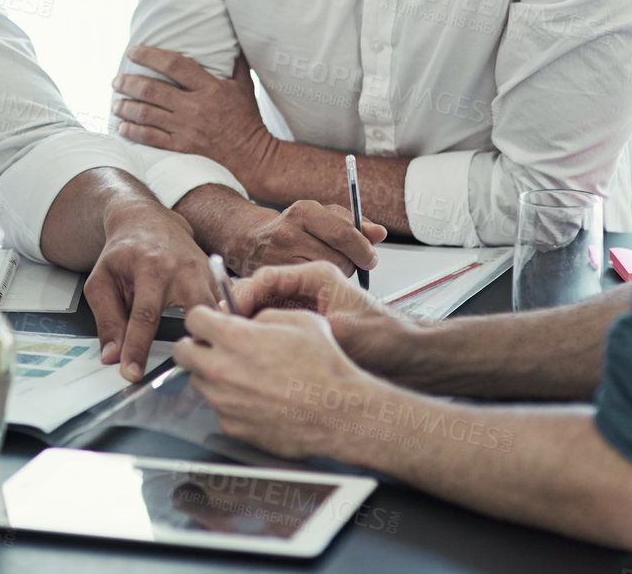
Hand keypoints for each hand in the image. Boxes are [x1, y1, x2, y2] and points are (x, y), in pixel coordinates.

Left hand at [86, 196, 217, 382]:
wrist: (148, 222)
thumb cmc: (124, 252)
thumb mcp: (102, 281)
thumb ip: (107, 319)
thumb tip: (112, 355)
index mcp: (151, 267)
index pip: (144, 316)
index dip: (137, 349)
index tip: (132, 373)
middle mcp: (183, 269)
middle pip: (197, 312)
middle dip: (197, 343)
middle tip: (191, 375)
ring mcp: (205, 273)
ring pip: (219, 311)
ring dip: (218, 338)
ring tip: (213, 366)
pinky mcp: (217, 279)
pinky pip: (227, 308)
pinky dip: (228, 327)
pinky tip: (226, 346)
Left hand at [113, 46, 275, 177]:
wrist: (254, 159)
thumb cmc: (248, 120)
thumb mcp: (245, 87)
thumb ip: (237, 62)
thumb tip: (234, 37)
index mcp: (210, 88)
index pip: (174, 65)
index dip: (149, 55)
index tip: (132, 51)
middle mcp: (195, 107)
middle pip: (151, 90)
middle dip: (128, 82)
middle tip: (116, 80)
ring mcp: (186, 130)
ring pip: (145, 114)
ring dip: (125, 107)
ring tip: (115, 102)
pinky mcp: (182, 149)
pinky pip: (149, 138)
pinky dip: (131, 131)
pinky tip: (120, 126)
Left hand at [174, 304, 379, 458]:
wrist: (340, 413)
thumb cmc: (326, 369)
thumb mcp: (300, 320)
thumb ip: (263, 316)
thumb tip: (248, 321)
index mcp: (235, 338)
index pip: (193, 318)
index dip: (204, 318)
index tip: (211, 323)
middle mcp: (222, 369)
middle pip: (182, 352)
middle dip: (195, 346)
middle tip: (213, 347)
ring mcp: (224, 401)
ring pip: (198, 381)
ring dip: (212, 375)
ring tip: (242, 375)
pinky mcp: (232, 426)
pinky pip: (218, 408)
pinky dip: (230, 402)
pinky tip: (254, 399)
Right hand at [224, 198, 384, 277]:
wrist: (250, 240)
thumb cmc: (293, 228)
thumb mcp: (322, 217)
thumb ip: (354, 224)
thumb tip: (380, 233)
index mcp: (304, 211)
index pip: (344, 233)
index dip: (363, 249)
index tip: (370, 258)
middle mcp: (288, 232)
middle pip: (338, 258)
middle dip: (348, 263)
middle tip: (342, 261)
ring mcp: (278, 256)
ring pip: (325, 275)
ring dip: (332, 275)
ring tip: (322, 266)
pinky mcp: (273, 277)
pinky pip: (309, 287)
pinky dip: (317, 286)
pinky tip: (311, 278)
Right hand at [231, 260, 426, 380]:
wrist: (409, 357)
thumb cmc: (387, 338)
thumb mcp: (343, 330)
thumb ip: (304, 327)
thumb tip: (268, 331)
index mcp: (316, 274)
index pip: (268, 276)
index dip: (243, 293)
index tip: (229, 311)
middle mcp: (307, 288)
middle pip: (259, 292)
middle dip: (238, 310)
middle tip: (221, 329)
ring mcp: (304, 308)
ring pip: (262, 311)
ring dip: (246, 325)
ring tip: (231, 343)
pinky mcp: (303, 328)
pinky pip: (271, 329)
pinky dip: (258, 339)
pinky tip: (249, 353)